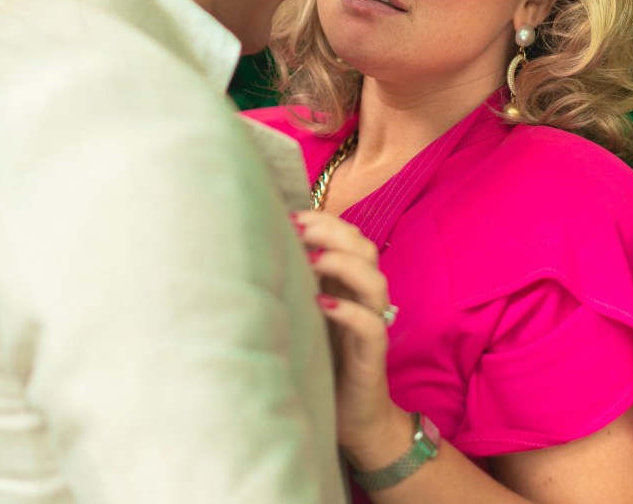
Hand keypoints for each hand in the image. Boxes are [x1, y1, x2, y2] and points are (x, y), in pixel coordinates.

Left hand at [291, 210, 408, 459]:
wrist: (351, 417)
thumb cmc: (320, 358)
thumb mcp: (303, 311)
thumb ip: (294, 281)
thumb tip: (257, 246)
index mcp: (348, 282)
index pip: (348, 235)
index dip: (323, 220)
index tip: (289, 215)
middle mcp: (364, 297)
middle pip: (364, 248)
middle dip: (332, 231)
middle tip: (297, 229)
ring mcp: (372, 323)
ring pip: (375, 281)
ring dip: (343, 264)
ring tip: (311, 260)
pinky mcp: (374, 355)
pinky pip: (373, 326)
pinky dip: (350, 311)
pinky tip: (323, 304)